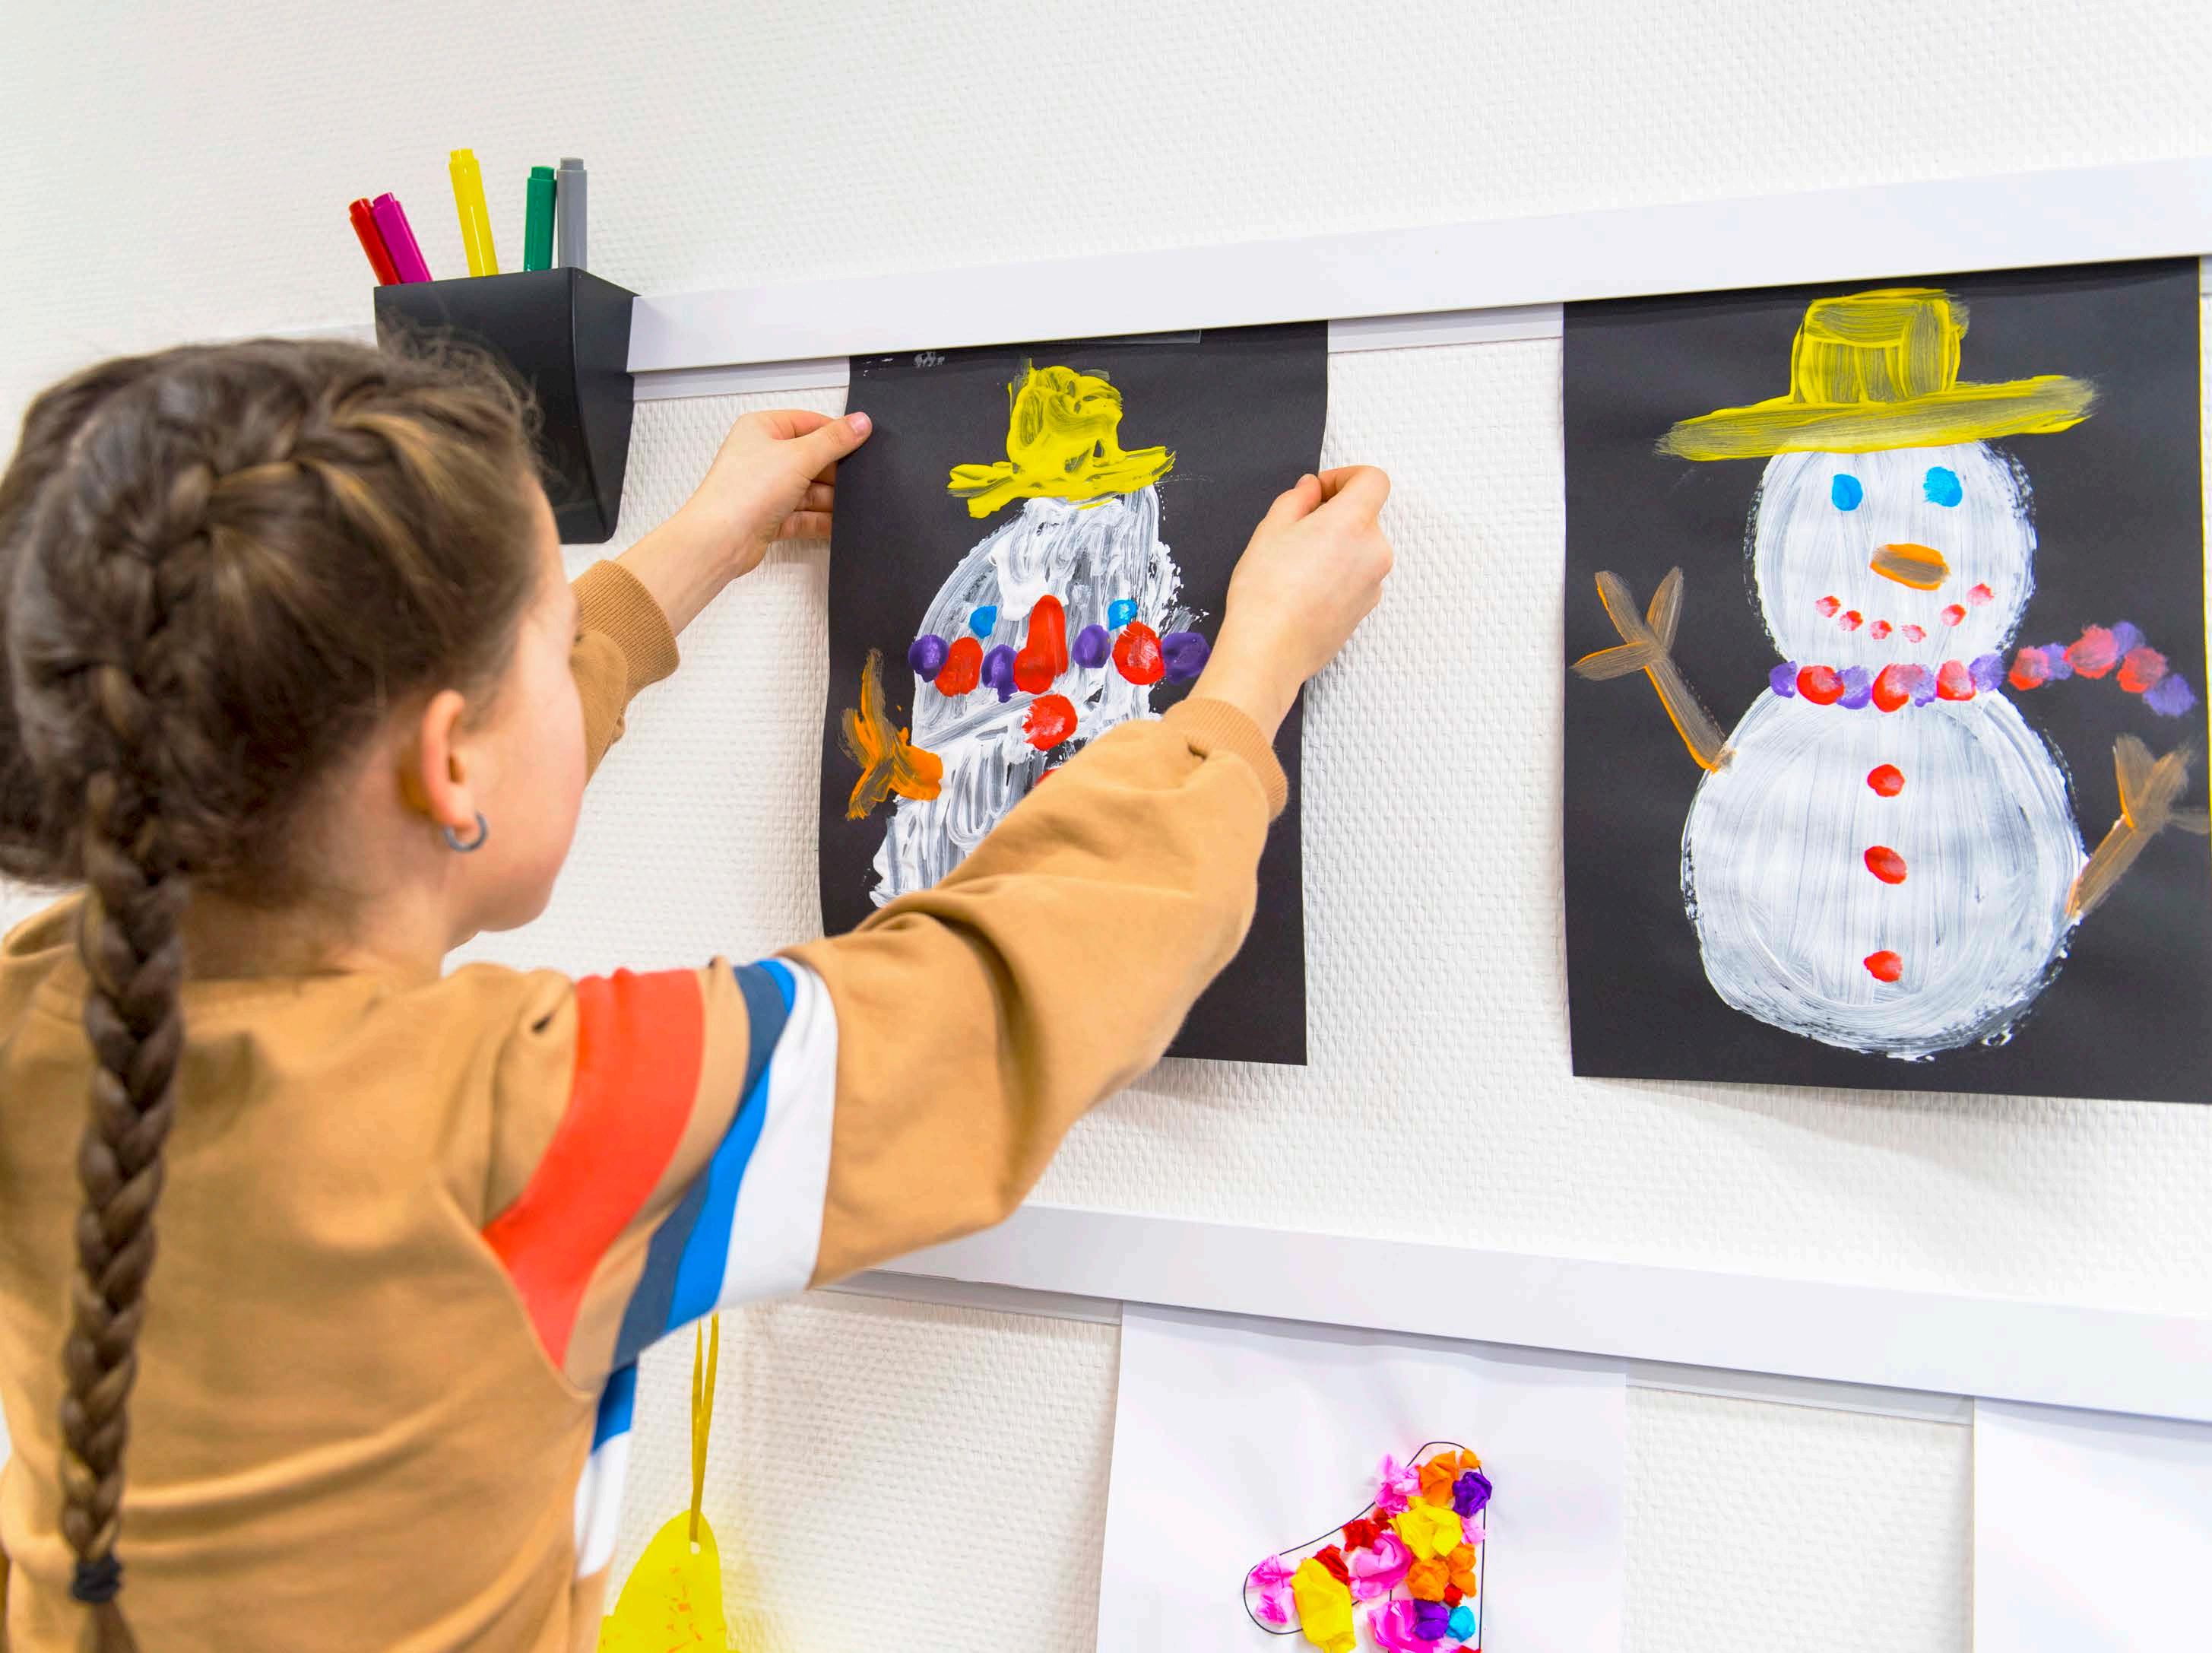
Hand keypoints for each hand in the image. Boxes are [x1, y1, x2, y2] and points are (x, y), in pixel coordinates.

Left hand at [676, 407, 873, 579]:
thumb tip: (861, 423)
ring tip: (851, 505)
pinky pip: (804, 515)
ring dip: (830, 499)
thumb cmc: (744, 491)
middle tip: (858, 479)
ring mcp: (767, 488)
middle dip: (835, 472)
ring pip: (810, 490)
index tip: (863, 441)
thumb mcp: (799, 456)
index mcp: (763, 429)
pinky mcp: (771, 517)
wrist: (721, 540)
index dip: (835, 433)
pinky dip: (821, 520)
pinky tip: (839, 524)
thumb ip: (834, 440)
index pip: (809, 423)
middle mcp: (763, 456)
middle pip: (812, 458)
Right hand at [1192, 466, 1394, 739]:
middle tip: (1298, 527)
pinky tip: (1305, 588)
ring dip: (1337, 545)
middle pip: (1365, 515)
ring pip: (1361, 548)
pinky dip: (1338, 573)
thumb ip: (1297, 499)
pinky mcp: (1366, 608)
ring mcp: (1374, 583)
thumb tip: (1310, 490)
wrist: (1270, 650)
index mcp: (1353, 523)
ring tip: (1297, 563)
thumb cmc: (1266, 593)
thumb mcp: (1271, 529)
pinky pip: (1357, 576)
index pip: (1373, 480)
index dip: (1346, 477)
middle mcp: (1374, 551)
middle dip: (1335, 514)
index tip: (1322, 490)